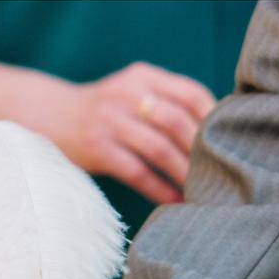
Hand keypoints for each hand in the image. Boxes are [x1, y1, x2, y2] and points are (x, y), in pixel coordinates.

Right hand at [39, 62, 215, 205]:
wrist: (49, 115)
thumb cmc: (106, 110)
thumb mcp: (133, 92)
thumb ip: (168, 102)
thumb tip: (219, 134)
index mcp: (142, 76)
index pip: (190, 93)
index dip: (213, 120)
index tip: (228, 144)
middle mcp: (127, 93)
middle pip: (178, 123)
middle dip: (202, 153)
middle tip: (222, 176)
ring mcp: (110, 120)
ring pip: (160, 149)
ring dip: (185, 174)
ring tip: (202, 193)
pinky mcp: (97, 147)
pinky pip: (137, 172)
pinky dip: (160, 190)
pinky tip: (175, 202)